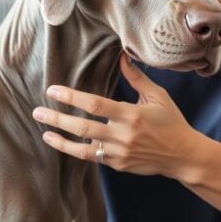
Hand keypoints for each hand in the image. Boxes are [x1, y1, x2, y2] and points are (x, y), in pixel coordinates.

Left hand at [31, 54, 206, 177]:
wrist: (183, 156)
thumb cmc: (171, 122)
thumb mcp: (158, 97)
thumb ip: (137, 78)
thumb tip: (121, 56)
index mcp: (131, 114)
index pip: (94, 104)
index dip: (71, 97)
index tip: (53, 90)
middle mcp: (123, 135)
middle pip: (82, 127)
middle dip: (57, 118)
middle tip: (37, 111)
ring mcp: (119, 153)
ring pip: (82, 149)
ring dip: (60, 140)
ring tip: (44, 132)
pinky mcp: (118, 165)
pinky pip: (92, 157)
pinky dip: (75, 150)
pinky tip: (61, 142)